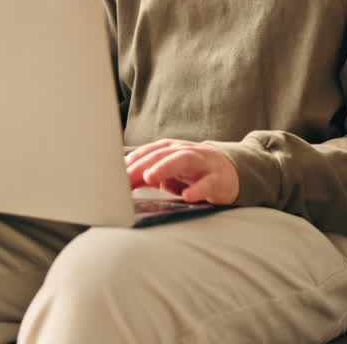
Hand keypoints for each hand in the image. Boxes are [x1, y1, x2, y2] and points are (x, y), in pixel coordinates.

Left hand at [125, 139, 239, 204]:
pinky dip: (197, 189)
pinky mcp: (218, 180)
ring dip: (165, 167)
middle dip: (144, 163)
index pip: (150, 151)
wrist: (231, 173)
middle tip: (127, 176)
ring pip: (184, 159)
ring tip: (150, 177)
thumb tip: (122, 183)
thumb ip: (147, 175)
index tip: (116, 172)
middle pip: (163, 154)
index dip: (133, 160)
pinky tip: (187, 196)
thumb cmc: (194, 173)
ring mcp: (203, 164)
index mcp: (173, 150)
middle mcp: (187, 152)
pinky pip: (207, 183)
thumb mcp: (170, 173)